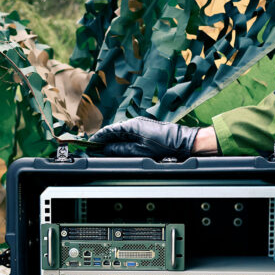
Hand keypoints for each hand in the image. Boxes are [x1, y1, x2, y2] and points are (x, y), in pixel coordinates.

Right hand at [89, 117, 213, 157]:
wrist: (183, 143)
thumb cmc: (164, 145)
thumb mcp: (140, 151)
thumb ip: (122, 149)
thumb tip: (108, 149)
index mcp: (131, 125)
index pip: (109, 131)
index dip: (99, 138)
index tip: (91, 144)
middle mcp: (135, 123)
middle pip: (114, 132)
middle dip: (104, 141)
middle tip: (95, 150)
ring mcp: (141, 126)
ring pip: (122, 134)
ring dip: (113, 142)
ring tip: (105, 151)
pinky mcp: (146, 131)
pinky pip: (130, 136)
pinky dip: (122, 142)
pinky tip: (120, 149)